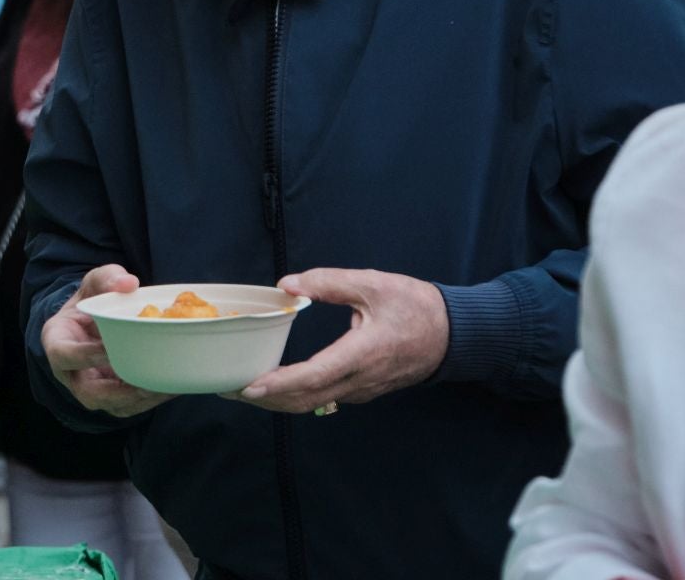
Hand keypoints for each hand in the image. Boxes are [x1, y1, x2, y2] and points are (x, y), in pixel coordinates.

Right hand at [41, 265, 172, 417]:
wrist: (93, 322)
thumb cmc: (91, 301)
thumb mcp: (93, 283)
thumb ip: (107, 278)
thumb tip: (129, 283)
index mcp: (57, 343)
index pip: (65, 355)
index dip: (85, 356)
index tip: (110, 348)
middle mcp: (70, 374)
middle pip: (88, 393)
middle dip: (116, 391)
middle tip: (143, 380)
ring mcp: (92, 390)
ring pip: (112, 405)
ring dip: (138, 399)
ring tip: (164, 386)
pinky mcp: (112, 399)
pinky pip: (129, 407)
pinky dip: (150, 400)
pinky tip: (172, 387)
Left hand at [234, 268, 447, 413]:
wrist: (456, 334)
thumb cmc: (417, 307)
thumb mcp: (374, 284)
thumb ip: (329, 282)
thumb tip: (288, 285)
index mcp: (362, 354)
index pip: (314, 376)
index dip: (279, 385)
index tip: (249, 387)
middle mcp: (360, 380)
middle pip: (306, 399)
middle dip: (266, 399)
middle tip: (228, 390)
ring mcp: (362, 389)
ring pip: (314, 402)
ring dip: (278, 400)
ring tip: (243, 390)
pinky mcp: (364, 389)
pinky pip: (325, 398)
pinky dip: (297, 395)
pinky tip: (277, 384)